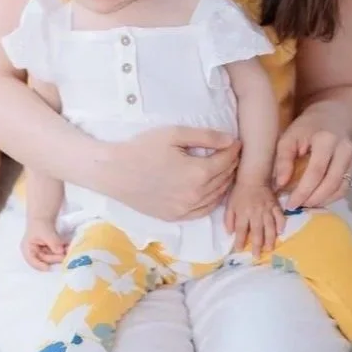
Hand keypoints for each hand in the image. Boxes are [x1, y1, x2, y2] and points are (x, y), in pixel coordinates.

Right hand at [22, 219, 67, 270]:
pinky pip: (54, 251)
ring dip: (60, 253)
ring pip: (51, 256)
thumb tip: (61, 252)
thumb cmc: (40, 224)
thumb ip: (53, 243)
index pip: (32, 261)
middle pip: (44, 259)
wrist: (43, 215)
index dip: (40, 266)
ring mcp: (41, 250)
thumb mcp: (46, 233)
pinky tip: (67, 247)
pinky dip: (61, 249)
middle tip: (65, 256)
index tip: (48, 268)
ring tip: (68, 250)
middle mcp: (33, 252)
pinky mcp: (48, 248)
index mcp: (27, 249)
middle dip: (55, 257)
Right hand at [106, 127, 240, 220]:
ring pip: (217, 197)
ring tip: (223, 169)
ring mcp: (185, 210)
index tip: (236, 142)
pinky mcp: (175, 217)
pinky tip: (210, 189)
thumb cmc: (143, 148)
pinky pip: (203, 211)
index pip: (226, 161)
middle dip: (231, 164)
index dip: (234, 150)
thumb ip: (206, 137)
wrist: (114, 171)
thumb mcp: (174, 134)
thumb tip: (230, 140)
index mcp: (198, 173)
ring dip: (224, 182)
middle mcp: (196, 195)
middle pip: (224, 179)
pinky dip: (212, 200)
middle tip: (231, 153)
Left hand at [225, 182, 285, 257]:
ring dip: (270, 239)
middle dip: (257, 246)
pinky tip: (280, 233)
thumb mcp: (229, 205)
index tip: (239, 250)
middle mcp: (255, 213)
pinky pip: (280, 217)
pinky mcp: (275, 206)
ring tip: (269, 249)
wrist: (253, 177)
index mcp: (242, 213)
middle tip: (257, 257)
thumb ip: (228, 220)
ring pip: (270, 227)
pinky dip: (281, 225)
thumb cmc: (239, 192)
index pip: (240, 230)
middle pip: (257, 232)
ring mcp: (266, 210)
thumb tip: (229, 234)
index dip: (240, 241)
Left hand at [274, 117, 351, 209]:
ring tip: (304, 205)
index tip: (290, 203)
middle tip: (296, 207)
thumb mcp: (289, 137)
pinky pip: (344, 187)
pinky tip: (316, 200)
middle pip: (331, 183)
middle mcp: (344, 149)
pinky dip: (330, 197)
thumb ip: (283, 159)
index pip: (316, 172)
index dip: (303, 191)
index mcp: (326, 140)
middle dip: (312, 199)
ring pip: (340, 188)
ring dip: (322, 200)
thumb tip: (281, 185)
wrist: (332, 115)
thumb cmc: (306, 127)